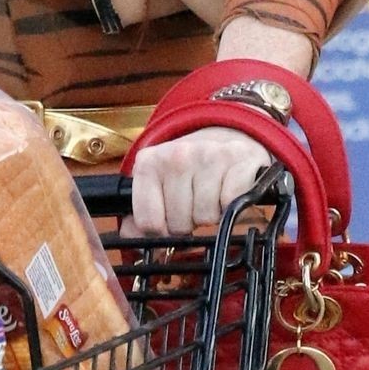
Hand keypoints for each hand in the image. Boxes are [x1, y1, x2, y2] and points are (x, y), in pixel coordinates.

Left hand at [125, 16, 311, 237]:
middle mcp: (176, 156)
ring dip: (211, 215)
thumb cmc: (190, 166)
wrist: (228, 131)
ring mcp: (208, 156)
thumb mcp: (159, 182)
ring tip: (211, 196)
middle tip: (194, 205)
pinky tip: (228, 190)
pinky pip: (232, 204)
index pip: (149, 222)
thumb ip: (141, 213)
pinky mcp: (239, 159)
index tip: (169, 221)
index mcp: (149, 163)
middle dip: (188, 223)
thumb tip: (129, 238)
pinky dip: (233, 205)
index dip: (161, 230)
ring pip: (206, 217)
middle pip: (179, 224)